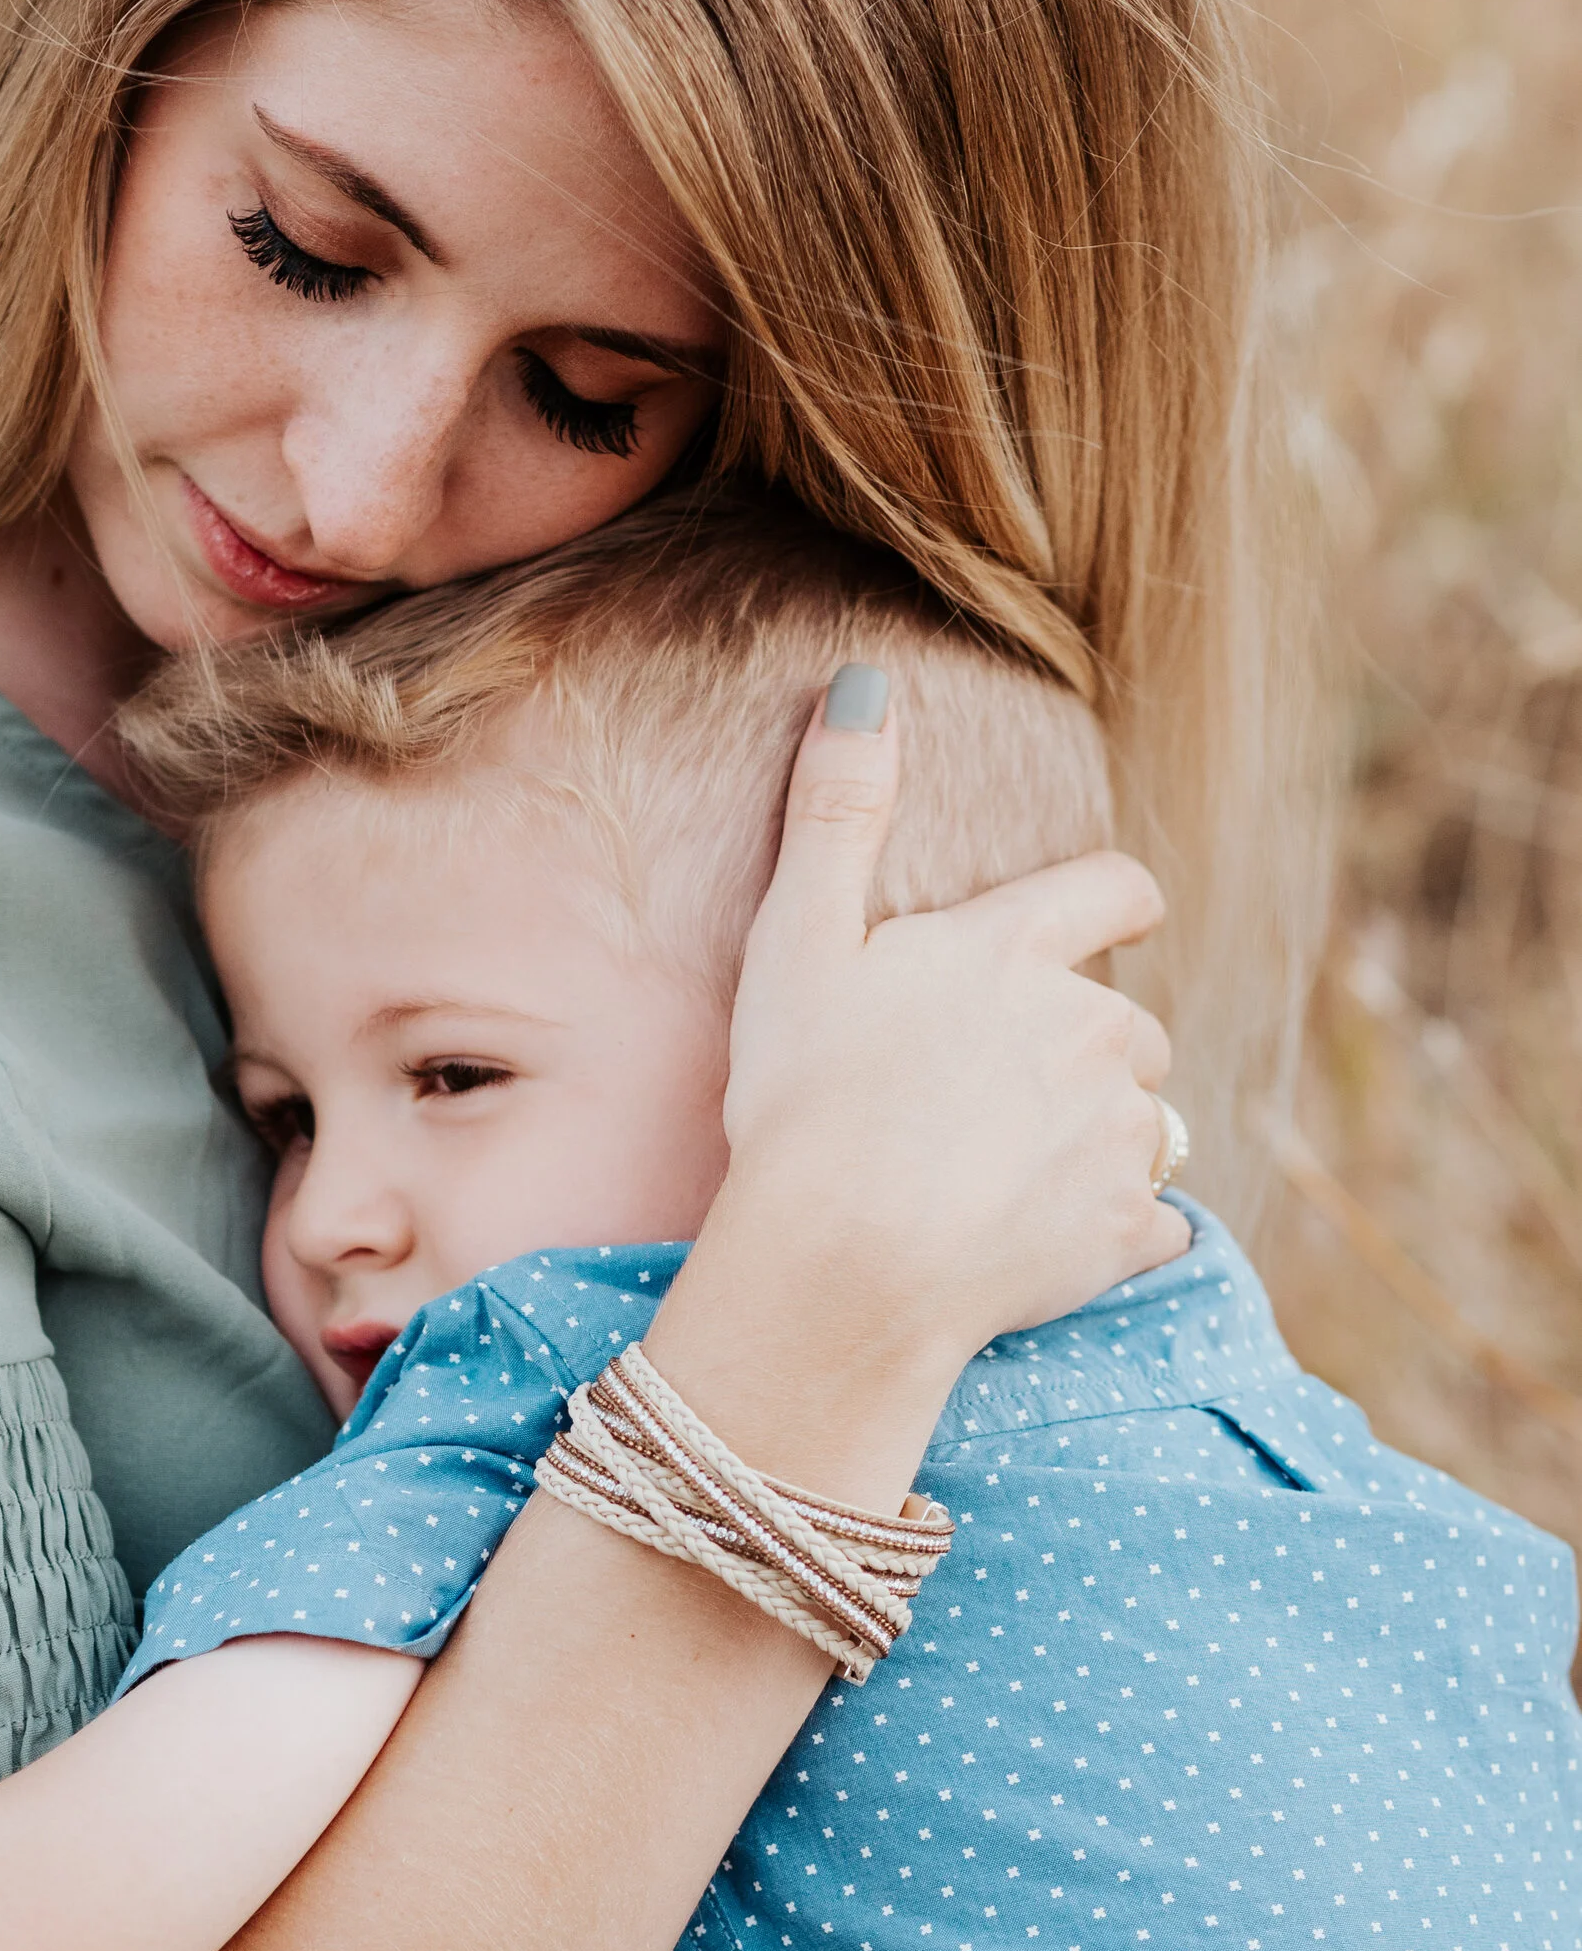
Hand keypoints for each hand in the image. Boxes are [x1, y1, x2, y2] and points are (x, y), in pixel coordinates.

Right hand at [674, 687, 1184, 1474]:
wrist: (842, 1265)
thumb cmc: (805, 1100)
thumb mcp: (795, 940)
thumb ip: (836, 812)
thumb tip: (862, 686)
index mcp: (1019, 953)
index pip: (1117, 892)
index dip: (1120, 903)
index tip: (1115, 920)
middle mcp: (1095, 1029)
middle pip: (1131, 1024)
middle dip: (1086, 1051)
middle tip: (993, 1095)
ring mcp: (1120, 1133)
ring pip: (1143, 1123)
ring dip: (1096, 1140)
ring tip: (1006, 1179)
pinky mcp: (1128, 1228)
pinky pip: (1154, 1223)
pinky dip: (1115, 1232)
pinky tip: (1045, 1246)